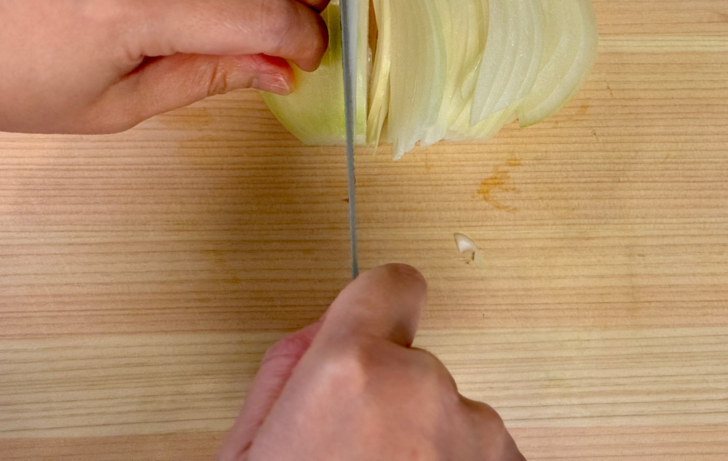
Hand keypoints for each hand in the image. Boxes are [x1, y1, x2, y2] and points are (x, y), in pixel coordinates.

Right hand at [217, 264, 524, 460]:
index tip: (381, 315)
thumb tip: (319, 334)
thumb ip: (284, 374)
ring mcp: (475, 437)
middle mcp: (423, 389)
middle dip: (390, 398)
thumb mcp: (248, 452)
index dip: (379, 303)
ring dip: (426, 445)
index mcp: (349, 370)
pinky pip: (479, 454)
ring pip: (451, 416)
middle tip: (353, 458)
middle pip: (414, 364)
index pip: (391, 285)